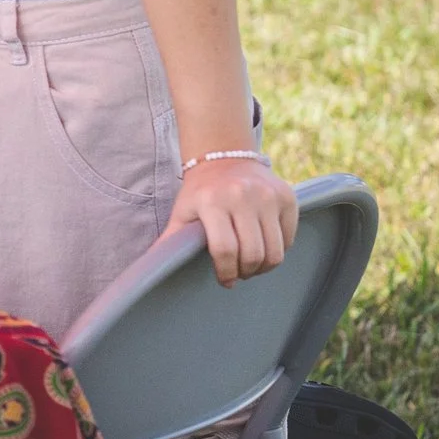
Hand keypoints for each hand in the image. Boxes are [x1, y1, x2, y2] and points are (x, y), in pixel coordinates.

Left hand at [165, 157, 296, 285]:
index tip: (226, 281)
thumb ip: (170, 242)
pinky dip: (278, 250)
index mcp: (212, 201)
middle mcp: (242, 196)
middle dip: (246, 272)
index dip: (226, 272)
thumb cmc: (200, 193)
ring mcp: (268, 196)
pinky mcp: (288, 198)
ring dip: (264, 267)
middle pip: (253, 254)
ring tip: (251, 265)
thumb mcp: (181, 212)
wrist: (225, 158)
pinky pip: (289, 239)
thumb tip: (149, 271)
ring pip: (275, 251)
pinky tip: (263, 246)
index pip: (224, 250)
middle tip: (239, 273)